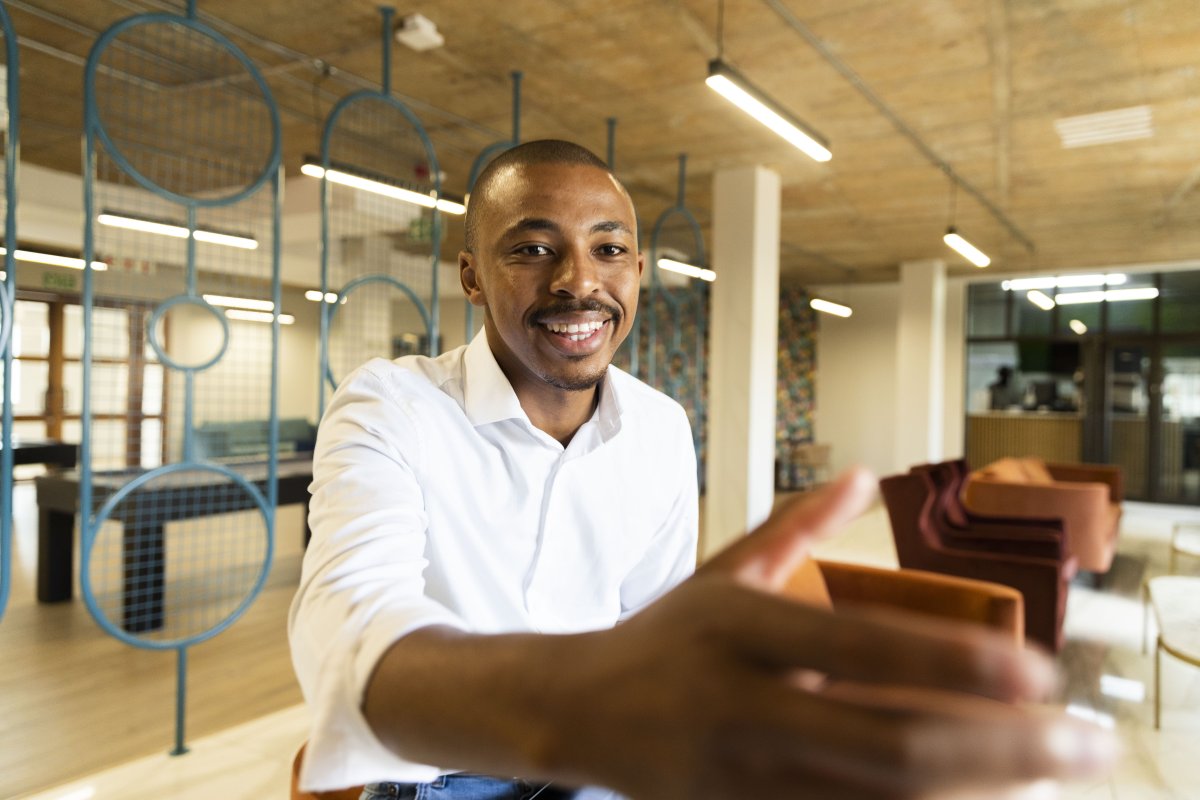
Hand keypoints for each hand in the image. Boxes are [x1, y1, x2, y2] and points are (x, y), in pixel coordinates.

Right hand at [548, 467, 1114, 798]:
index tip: (1040, 671)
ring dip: (974, 795)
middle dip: (1004, 751)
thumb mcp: (723, 571)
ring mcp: (744, 775)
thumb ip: (797, 527)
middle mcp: (746, 705)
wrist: (578, 711)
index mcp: (743, 628)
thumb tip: (864, 476)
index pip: (863, 647)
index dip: (958, 663)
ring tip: (1048, 781)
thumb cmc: (663, 636)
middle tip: (1086, 747)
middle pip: (893, 745)